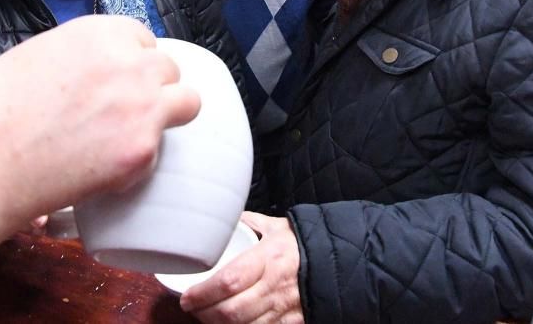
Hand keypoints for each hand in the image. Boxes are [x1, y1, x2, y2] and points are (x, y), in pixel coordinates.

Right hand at [0, 15, 199, 247]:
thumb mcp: (37, 53)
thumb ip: (81, 54)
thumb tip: (97, 65)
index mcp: (101, 32)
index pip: (143, 39)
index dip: (131, 62)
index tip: (118, 81)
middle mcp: (129, 62)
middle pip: (169, 69)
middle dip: (150, 88)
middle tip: (121, 113)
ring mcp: (141, 106)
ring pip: (188, 102)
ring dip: (166, 116)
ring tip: (133, 135)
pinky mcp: (141, 150)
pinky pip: (159, 151)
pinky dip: (138, 161)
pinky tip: (103, 168)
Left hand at [181, 212, 303, 323]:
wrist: (346, 262)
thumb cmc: (305, 244)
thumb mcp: (277, 227)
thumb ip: (248, 223)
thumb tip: (221, 218)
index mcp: (269, 259)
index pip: (229, 281)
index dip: (203, 294)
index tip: (187, 297)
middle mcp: (275, 287)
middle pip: (231, 312)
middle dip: (204, 315)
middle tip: (191, 308)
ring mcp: (284, 310)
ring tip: (206, 317)